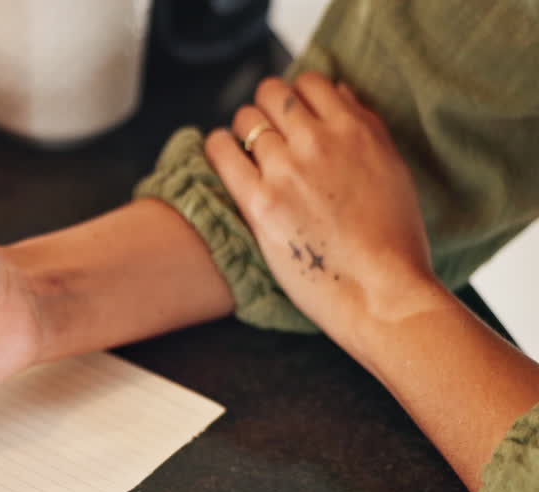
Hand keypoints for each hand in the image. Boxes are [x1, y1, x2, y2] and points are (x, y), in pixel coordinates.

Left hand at [204, 72, 441, 352]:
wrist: (381, 290)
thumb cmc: (393, 238)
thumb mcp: (391, 168)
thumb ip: (364, 125)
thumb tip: (338, 92)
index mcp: (356, 130)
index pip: (310, 82)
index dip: (296, 95)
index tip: (291, 113)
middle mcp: (319, 141)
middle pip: (271, 94)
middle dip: (265, 109)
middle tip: (263, 131)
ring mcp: (287, 170)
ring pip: (245, 120)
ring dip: (241, 131)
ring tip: (243, 149)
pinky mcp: (260, 202)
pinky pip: (221, 152)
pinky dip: (217, 147)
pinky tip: (220, 155)